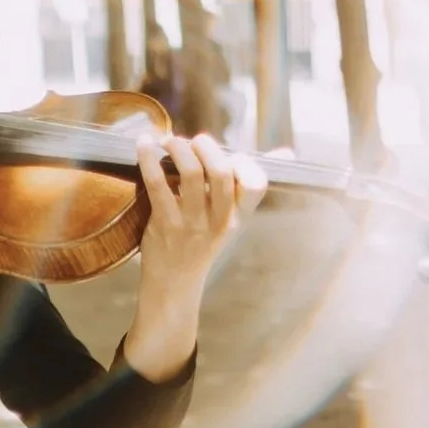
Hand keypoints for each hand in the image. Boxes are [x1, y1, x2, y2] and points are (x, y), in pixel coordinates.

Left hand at [127, 134, 265, 381]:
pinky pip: (157, 184)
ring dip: (177, 148)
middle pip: (220, 172)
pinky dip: (147, 159)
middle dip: (206, 146)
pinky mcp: (164, 223)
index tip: (230, 156)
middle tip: (194, 141)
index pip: (256, 185)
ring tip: (168, 142)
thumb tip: (285, 152)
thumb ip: (245, 186)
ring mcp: (191, 222)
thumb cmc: (200, 245)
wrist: (174, 285)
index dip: (245, 162)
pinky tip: (143, 145)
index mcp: (237, 217)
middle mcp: (218, 219)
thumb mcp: (229, 219)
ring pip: (189, 173)